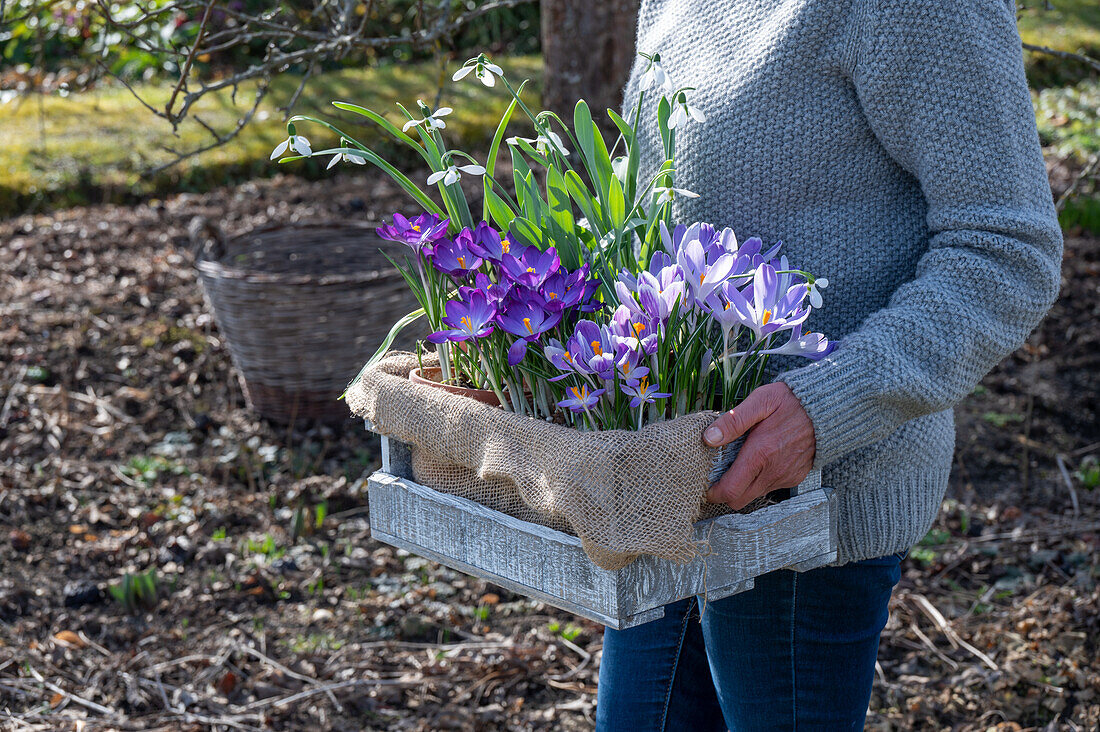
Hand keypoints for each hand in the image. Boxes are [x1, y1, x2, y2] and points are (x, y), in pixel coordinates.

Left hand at [703, 383, 815, 509]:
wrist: (828, 408)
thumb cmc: (792, 402)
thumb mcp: (760, 402)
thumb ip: (734, 421)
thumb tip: (709, 438)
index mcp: (760, 454)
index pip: (730, 490)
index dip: (713, 493)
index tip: (704, 484)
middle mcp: (773, 471)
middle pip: (739, 500)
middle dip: (724, 493)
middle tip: (717, 475)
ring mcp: (786, 477)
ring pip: (754, 494)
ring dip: (742, 485)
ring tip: (738, 462)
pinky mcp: (795, 477)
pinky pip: (770, 486)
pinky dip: (760, 479)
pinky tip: (760, 460)